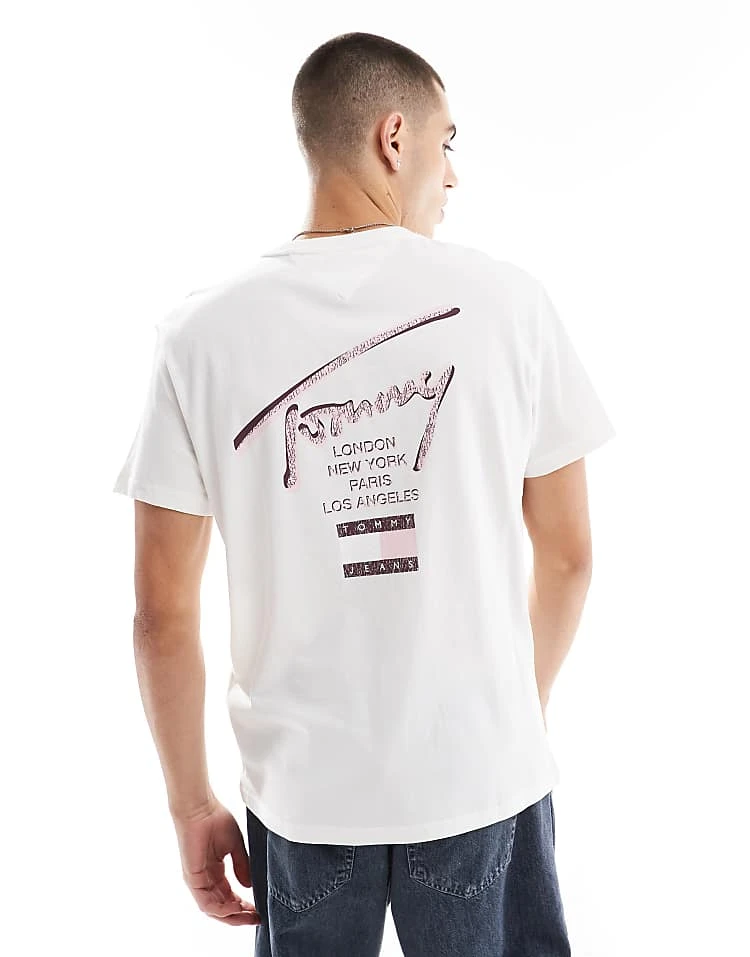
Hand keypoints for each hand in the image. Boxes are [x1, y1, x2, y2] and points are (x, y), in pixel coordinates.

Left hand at [172, 797, 260, 925]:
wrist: (200, 808)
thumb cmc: (215, 820)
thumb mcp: (235, 845)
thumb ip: (242, 865)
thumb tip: (249, 886)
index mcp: (215, 871)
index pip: (229, 895)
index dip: (244, 905)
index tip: (259, 909)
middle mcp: (205, 879)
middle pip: (222, 906)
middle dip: (240, 915)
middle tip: (257, 918)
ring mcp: (198, 881)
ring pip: (214, 908)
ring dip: (231, 915)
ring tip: (249, 915)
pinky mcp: (192, 879)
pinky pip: (205, 902)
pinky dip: (220, 908)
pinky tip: (234, 908)